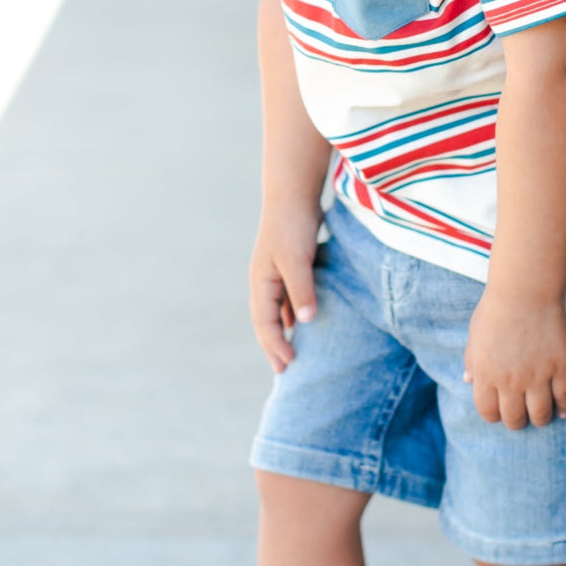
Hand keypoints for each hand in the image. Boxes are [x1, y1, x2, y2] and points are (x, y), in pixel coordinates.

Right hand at [248, 207, 321, 372]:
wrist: (293, 194)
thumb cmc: (293, 225)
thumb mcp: (297, 260)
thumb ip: (301, 289)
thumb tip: (305, 322)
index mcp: (261, 282)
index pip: (265, 323)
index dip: (275, 346)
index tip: (288, 366)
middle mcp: (264, 282)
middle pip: (266, 322)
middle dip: (274, 347)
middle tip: (285, 372)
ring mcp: (275, 275)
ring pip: (276, 312)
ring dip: (283, 333)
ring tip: (293, 354)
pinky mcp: (289, 267)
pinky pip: (287, 300)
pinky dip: (293, 316)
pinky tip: (304, 324)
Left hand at [464, 285, 565, 428]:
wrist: (525, 290)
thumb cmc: (496, 309)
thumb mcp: (475, 335)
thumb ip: (472, 361)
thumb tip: (468, 380)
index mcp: (486, 375)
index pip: (488, 411)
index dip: (493, 416)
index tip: (500, 413)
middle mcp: (510, 381)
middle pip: (514, 418)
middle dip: (516, 422)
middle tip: (521, 417)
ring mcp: (537, 376)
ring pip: (540, 415)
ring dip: (540, 420)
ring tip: (542, 416)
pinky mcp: (560, 367)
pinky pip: (564, 397)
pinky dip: (565, 408)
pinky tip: (563, 411)